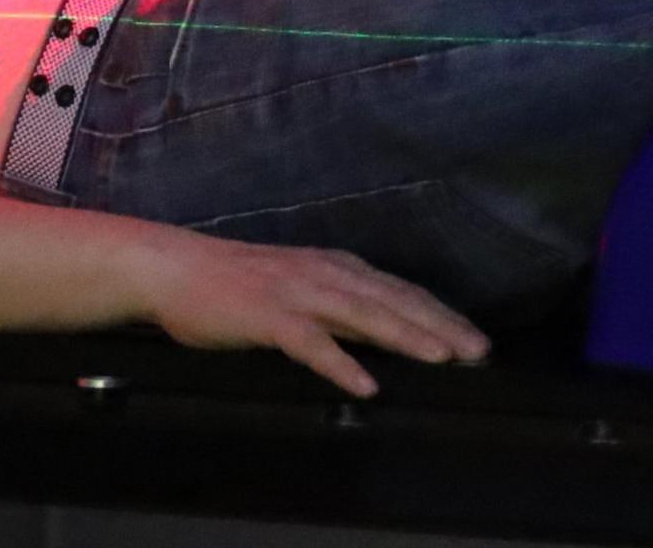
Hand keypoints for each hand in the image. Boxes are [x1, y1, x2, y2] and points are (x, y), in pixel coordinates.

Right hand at [135, 232, 489, 398]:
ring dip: (405, 335)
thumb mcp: (296, 284)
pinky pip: (310, 342)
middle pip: (393, 300)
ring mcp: (295, 292)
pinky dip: (340, 362)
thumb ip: (335, 305)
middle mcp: (323, 274)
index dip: (440, 314)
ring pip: (362, 313)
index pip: (399, 290)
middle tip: (480, 352)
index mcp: (333, 267)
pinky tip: (365, 385)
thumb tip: (380, 334)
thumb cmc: (232, 283)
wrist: (173, 268)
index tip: (477, 340)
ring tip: (441, 359)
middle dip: (440, 325)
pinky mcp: (266, 315)